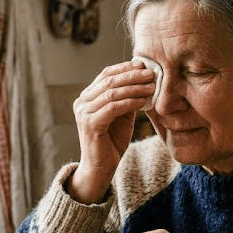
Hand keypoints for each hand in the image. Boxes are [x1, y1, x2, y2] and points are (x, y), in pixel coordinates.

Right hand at [67, 61, 154, 203]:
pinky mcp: (90, 124)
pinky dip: (130, 102)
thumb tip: (143, 77)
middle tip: (151, 73)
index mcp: (87, 97)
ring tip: (151, 86)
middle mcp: (81, 102)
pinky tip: (143, 101)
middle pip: (109, 81)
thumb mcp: (122, 115)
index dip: (125, 68)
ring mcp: (84, 113)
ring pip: (112, 92)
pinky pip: (113, 107)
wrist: (100, 167)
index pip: (106, 74)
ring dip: (134, 87)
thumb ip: (128, 97)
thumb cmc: (112, 141)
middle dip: (132, 75)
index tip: (143, 65)